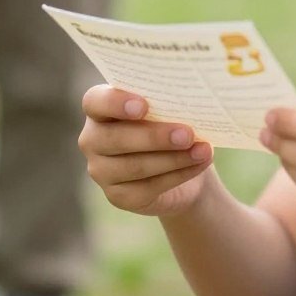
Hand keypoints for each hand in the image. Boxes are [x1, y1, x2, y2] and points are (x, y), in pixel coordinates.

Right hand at [78, 84, 213, 215]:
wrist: (185, 161)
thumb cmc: (173, 121)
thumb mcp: (170, 107)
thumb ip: (169, 101)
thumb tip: (191, 99)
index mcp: (100, 108)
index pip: (95, 101)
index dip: (115, 103)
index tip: (143, 106)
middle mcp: (93, 139)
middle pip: (115, 138)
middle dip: (155, 137)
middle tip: (188, 134)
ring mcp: (101, 170)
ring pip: (134, 166)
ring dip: (173, 158)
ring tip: (203, 150)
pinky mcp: (118, 196)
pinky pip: (147, 187)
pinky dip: (179, 174)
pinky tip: (199, 163)